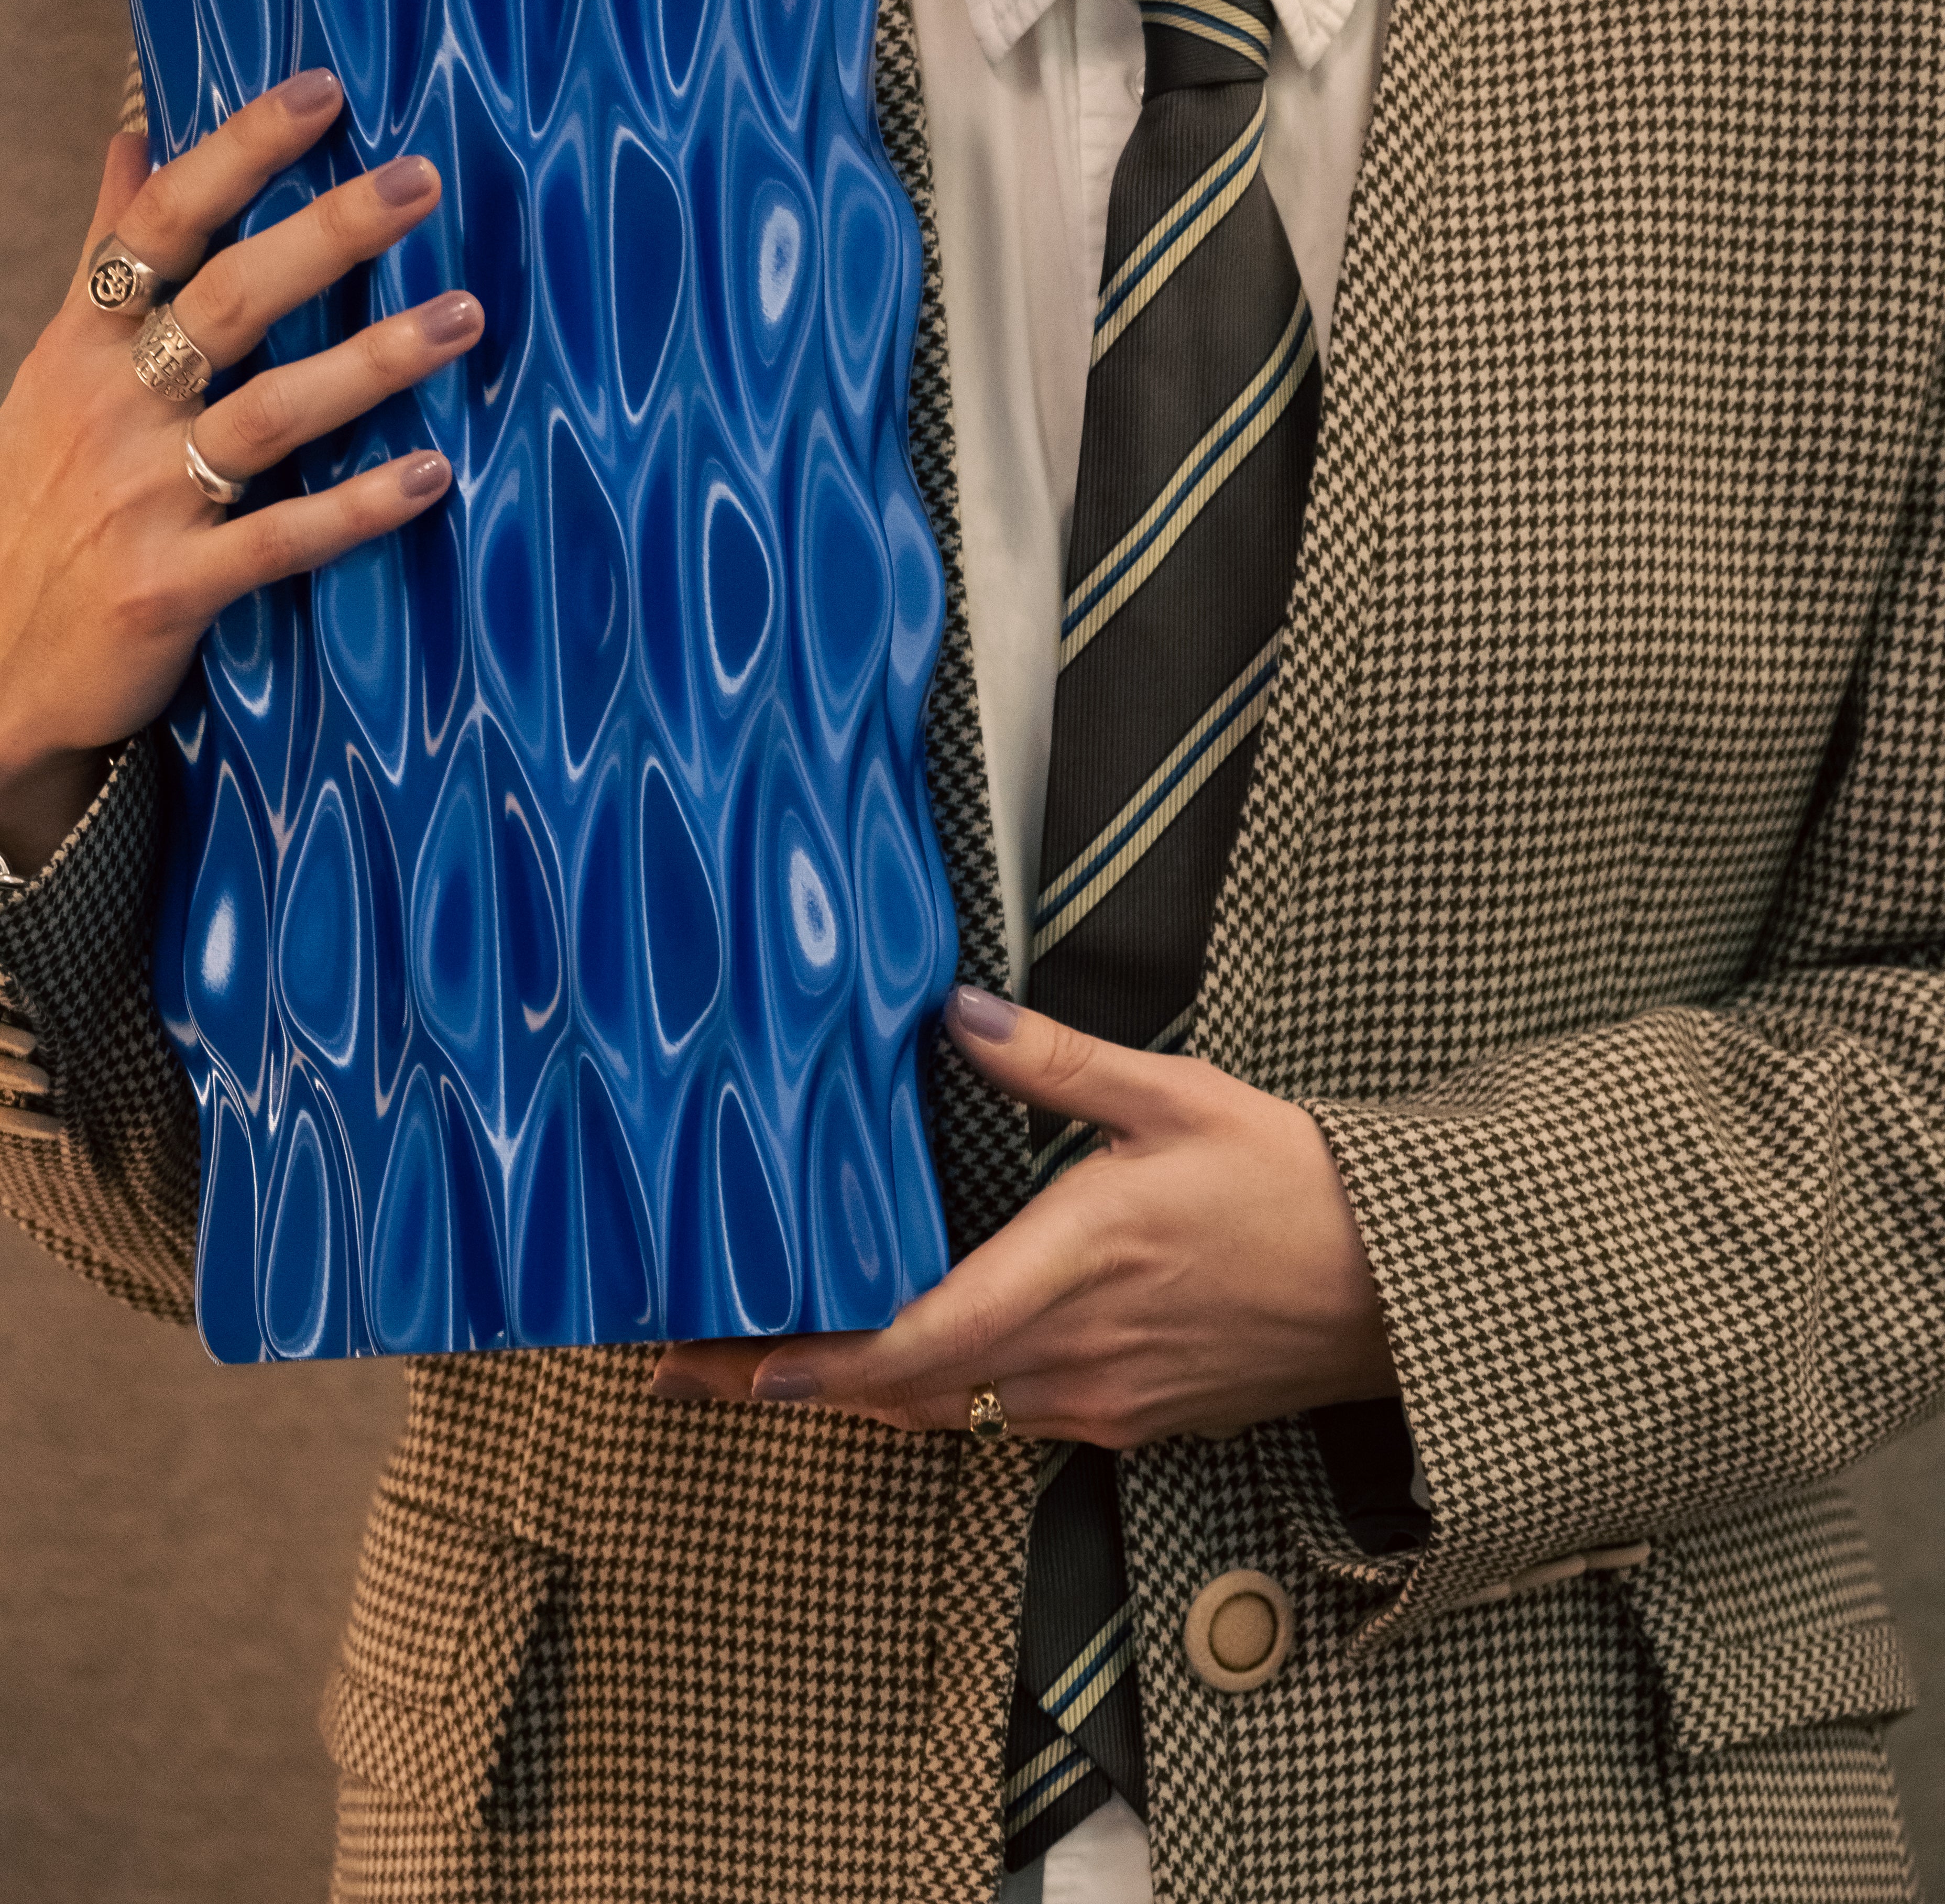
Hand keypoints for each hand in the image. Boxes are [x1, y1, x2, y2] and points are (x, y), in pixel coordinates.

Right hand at [0, 73, 481, 870]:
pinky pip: (280, 538)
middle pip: (231, 300)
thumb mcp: (52, 367)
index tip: (322, 91)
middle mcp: (114, 407)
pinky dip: (356, 508)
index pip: (160, 225)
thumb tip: (134, 137)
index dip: (237, 153)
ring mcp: (143, 497)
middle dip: (328, 234)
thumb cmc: (38, 499)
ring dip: (372, 361)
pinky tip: (431, 477)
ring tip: (464, 316)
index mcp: (85, 345)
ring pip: (271, 411)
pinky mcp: (172, 585)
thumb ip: (103, 256)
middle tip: (422, 180)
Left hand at [652, 986, 1399, 1444]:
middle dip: (792, 1384)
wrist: (1392, 1286)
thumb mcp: (1178, 1098)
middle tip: (688, 1370)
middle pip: (905, 1392)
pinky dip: (937, 1395)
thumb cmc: (1292, 1187)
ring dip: (858, 1391)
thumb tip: (961, 1013)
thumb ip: (1060, 1065)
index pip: (917, 1343)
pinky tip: (904, 1364)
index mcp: (1076, 1266)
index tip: (726, 1364)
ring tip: (770, 1365)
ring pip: (950, 1410)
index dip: (813, 1365)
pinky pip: (1007, 1416)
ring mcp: (1100, 1401)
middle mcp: (1074, 1356)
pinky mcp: (1128, 1418)